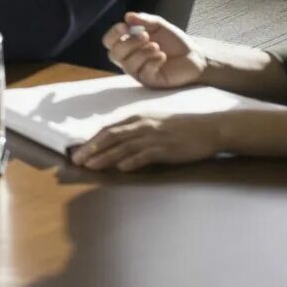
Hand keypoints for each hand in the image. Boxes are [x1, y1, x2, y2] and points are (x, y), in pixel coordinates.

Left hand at [71, 112, 225, 171]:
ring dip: (106, 156)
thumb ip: (135, 132)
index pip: (109, 130)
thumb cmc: (181, 128)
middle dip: (92, 149)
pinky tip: (121, 168)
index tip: (77, 152)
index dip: (91, 141)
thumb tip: (116, 145)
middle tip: (76, 160)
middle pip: (111, 137)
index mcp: (137, 118)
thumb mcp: (154, 124)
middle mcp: (142, 125)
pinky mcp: (167, 148)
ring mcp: (154, 136)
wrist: (209, 128)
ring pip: (124, 146)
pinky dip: (132, 161)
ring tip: (91, 166)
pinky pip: (146, 155)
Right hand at [102, 12, 206, 90]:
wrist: (195, 57)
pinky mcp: (150, 80)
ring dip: (142, 52)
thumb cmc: (174, 42)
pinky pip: (143, 72)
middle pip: (114, 54)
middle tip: (145, 36)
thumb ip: (144, 20)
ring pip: (128, 64)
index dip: (113, 34)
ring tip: (157, 47)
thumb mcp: (159, 26)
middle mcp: (130, 59)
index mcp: (128, 45)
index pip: (109, 42)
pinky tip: (162, 56)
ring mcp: (139, 71)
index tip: (124, 26)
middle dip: (128, 43)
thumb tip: (127, 16)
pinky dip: (152, 61)